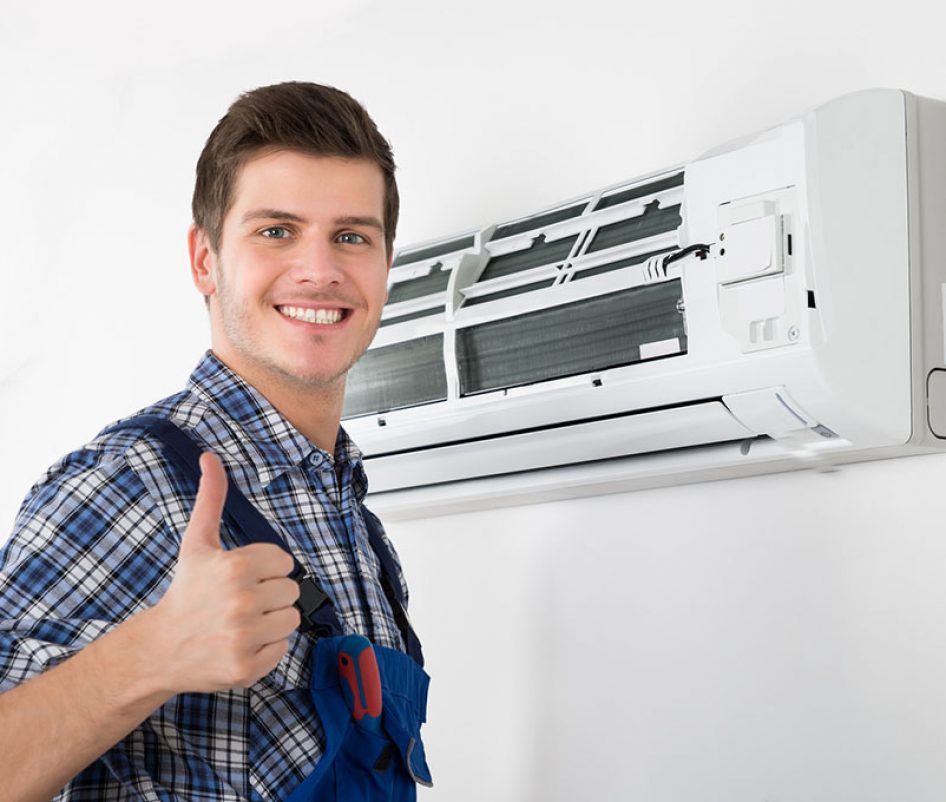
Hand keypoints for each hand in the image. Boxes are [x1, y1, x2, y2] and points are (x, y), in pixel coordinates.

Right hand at [147, 452, 300, 693]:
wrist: (160, 647)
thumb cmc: (186, 591)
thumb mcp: (197, 542)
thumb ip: (211, 498)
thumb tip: (211, 457)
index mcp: (235, 567)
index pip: (285, 562)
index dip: (266, 569)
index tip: (242, 577)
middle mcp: (240, 602)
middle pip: (291, 591)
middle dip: (270, 595)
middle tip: (239, 601)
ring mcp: (243, 637)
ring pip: (291, 619)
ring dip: (271, 621)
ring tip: (242, 621)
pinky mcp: (246, 668)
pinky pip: (282, 648)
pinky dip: (266, 648)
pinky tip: (240, 643)